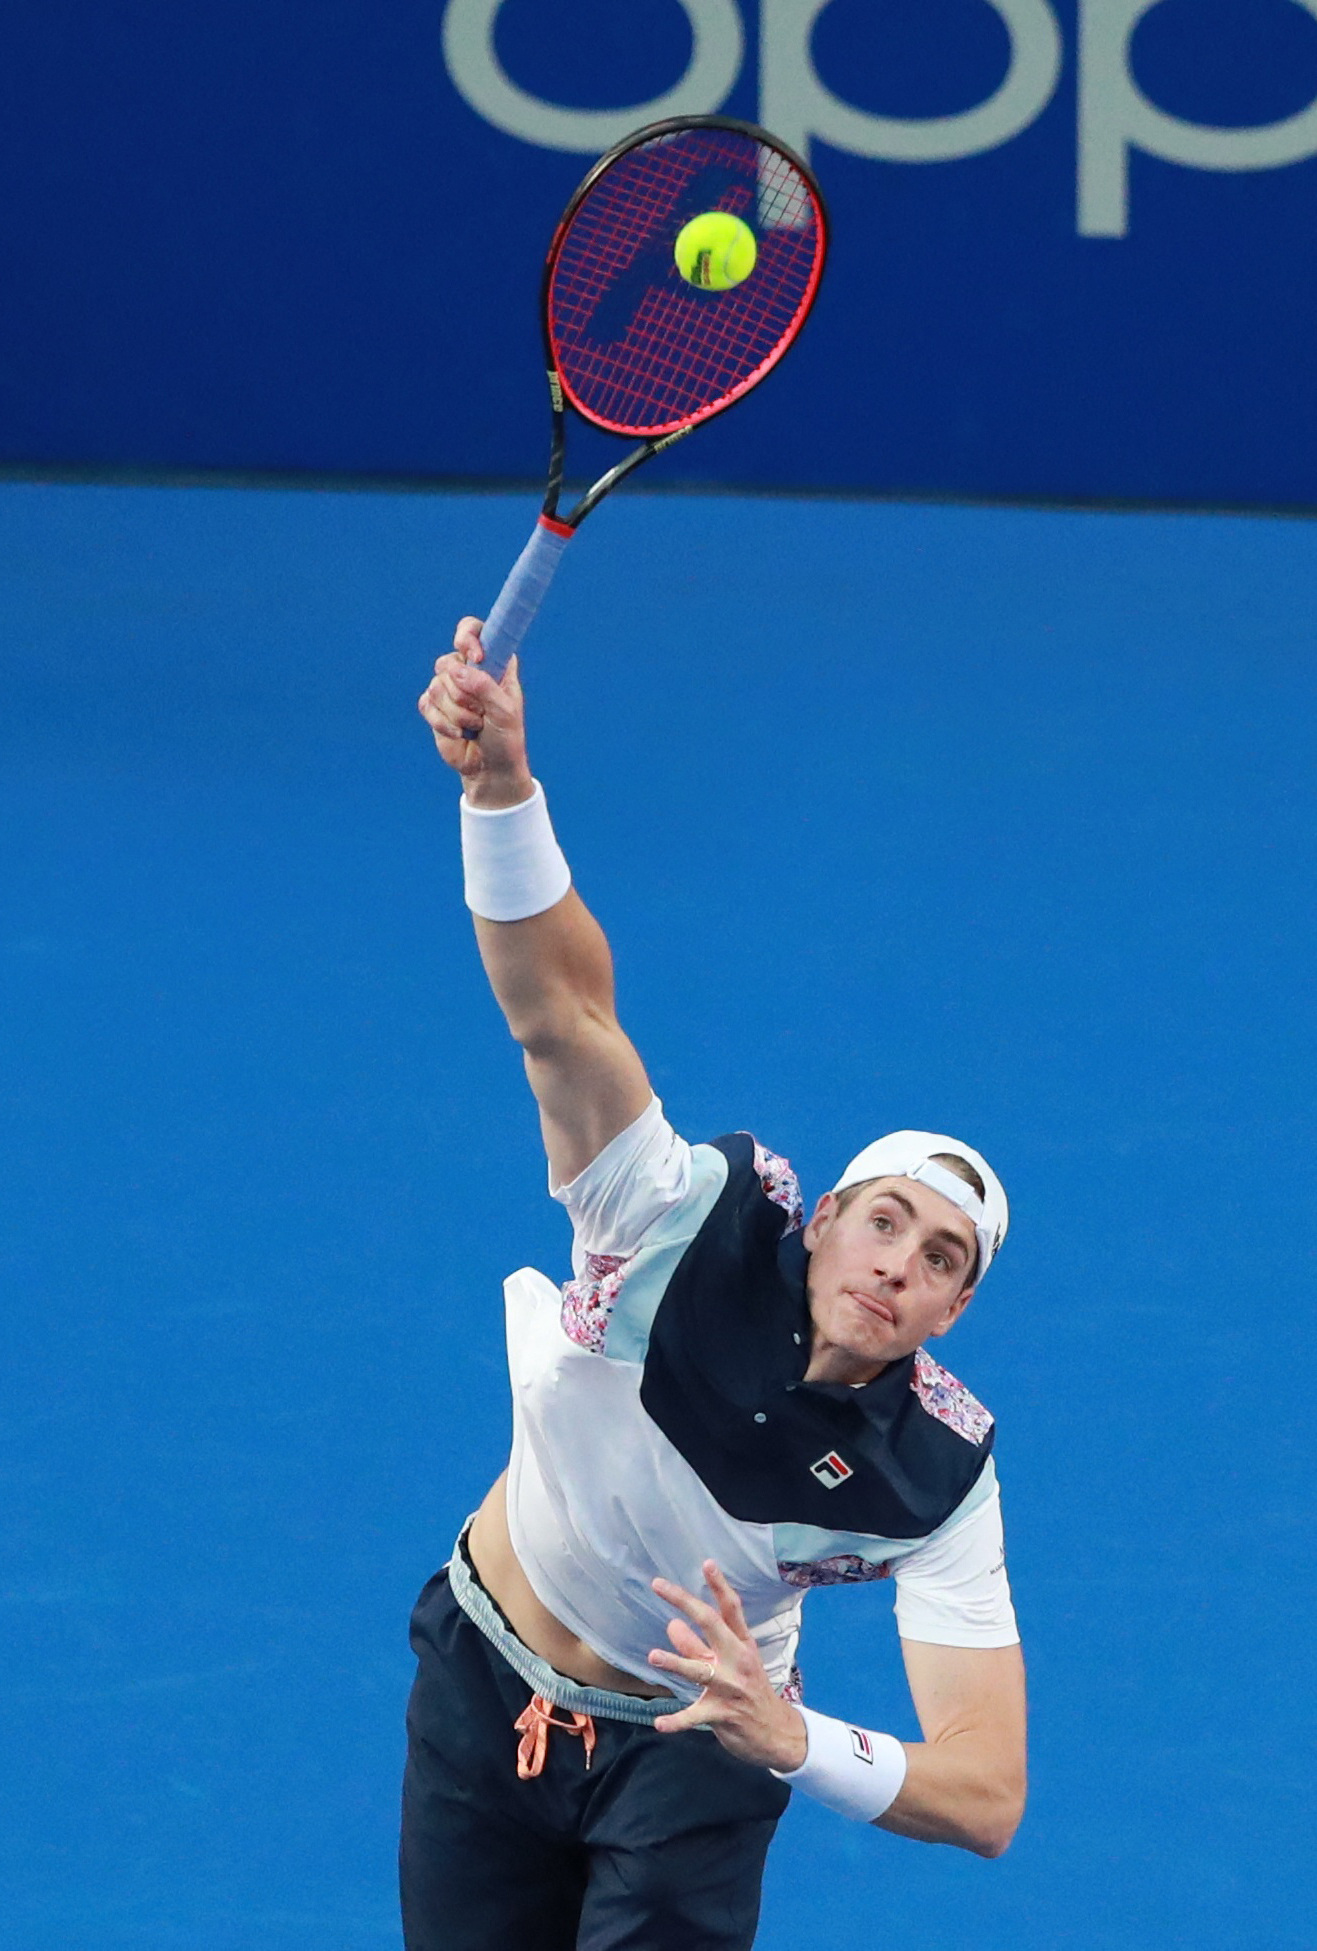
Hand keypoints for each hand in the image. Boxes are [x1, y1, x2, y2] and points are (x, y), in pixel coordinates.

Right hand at [417, 616, 531, 805]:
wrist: (491, 769)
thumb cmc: (506, 738)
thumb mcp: (505, 711)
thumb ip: (485, 686)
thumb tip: (457, 671)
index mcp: (493, 663)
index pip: (473, 631)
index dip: (468, 638)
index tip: (476, 657)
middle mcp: (469, 671)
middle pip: (447, 661)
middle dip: (463, 692)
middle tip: (481, 711)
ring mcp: (450, 688)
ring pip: (437, 686)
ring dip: (457, 713)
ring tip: (475, 725)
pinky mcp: (434, 707)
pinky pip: (426, 704)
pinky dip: (442, 722)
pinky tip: (459, 733)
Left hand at [648, 1560, 807, 1771]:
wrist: (777, 1734)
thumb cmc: (750, 1691)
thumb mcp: (730, 1664)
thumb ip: (698, 1646)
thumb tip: (671, 1624)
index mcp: (742, 1644)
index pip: (731, 1609)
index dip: (719, 1585)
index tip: (707, 1563)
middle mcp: (737, 1661)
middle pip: (711, 1624)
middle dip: (685, 1602)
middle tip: (659, 1585)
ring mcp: (730, 1687)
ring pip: (700, 1670)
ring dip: (676, 1662)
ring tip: (653, 1656)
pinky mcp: (722, 1714)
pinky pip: (695, 1717)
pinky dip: (677, 1721)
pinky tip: (659, 1723)